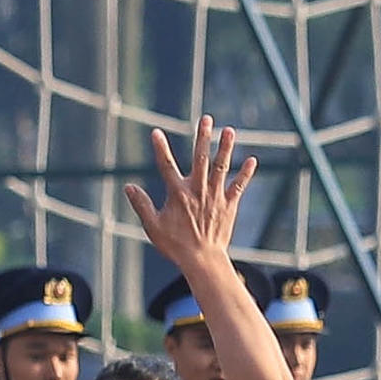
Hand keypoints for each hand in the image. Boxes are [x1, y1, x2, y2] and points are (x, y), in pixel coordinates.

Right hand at [127, 116, 256, 271]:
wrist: (202, 260)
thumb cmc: (175, 245)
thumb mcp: (152, 226)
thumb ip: (141, 204)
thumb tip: (128, 187)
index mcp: (177, 194)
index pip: (166, 165)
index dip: (160, 148)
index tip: (156, 132)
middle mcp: (197, 190)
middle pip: (200, 158)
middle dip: (203, 137)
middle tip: (206, 119)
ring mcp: (215, 197)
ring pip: (221, 167)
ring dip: (225, 147)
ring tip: (229, 130)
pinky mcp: (229, 206)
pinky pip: (238, 186)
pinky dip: (245, 173)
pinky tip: (252, 159)